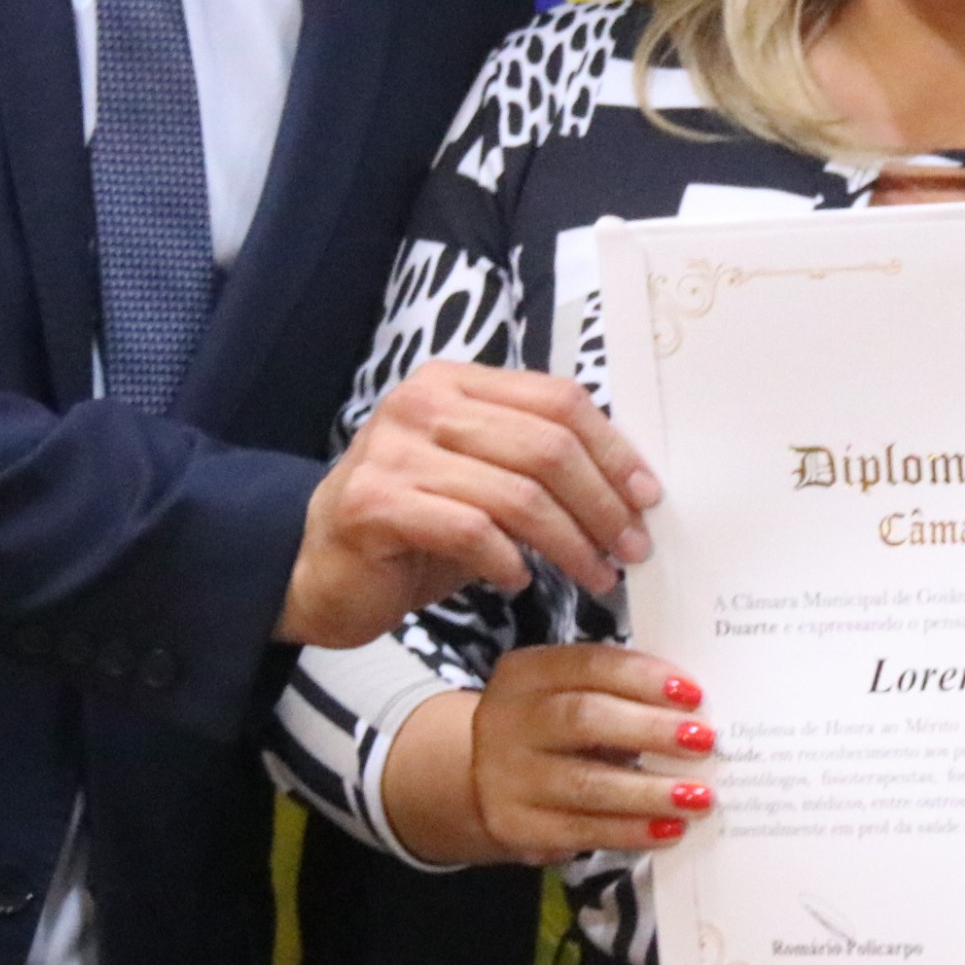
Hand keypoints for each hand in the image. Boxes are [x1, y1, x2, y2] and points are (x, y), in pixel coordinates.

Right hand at [277, 362, 660, 648]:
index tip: (647, 498)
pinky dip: (508, 561)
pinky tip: (519, 582)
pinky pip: (470, 529)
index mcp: (455, 382)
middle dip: (602, 502)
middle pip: (547, 444)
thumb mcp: (481, 482)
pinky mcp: (373, 504)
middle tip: (631, 548)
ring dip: (570, 542)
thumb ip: (536, 466)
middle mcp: (422, 403)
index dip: (613, 450)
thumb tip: (631, 488)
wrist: (317, 572)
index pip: (558, 399)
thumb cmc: (414, 530)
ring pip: (517, 492)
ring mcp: (392, 451)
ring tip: (595, 575)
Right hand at [380, 644, 713, 867]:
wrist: (482, 778)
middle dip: (651, 730)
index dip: (644, 678)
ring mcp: (506, 776)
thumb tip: (696, 712)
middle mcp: (507, 720)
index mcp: (527, 672)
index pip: (590, 664)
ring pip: (585, 783)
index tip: (694, 694)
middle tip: (706, 741)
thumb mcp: (567, 693)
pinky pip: (580, 830)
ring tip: (700, 797)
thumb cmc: (552, 728)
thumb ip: (618, 693)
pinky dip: (630, 831)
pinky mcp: (514, 826)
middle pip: (584, 719)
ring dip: (649, 792)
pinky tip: (669, 829)